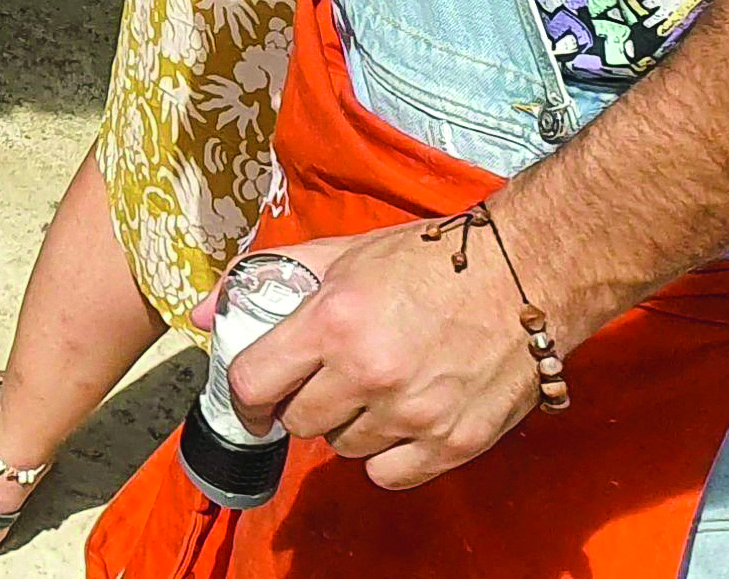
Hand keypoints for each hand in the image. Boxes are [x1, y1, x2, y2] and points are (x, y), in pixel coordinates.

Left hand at [224, 223, 554, 490]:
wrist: (526, 274)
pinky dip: (387, 456)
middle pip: (298, 421)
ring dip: (348, 426)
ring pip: (343, 448)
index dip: (246, 392)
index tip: (255, 394)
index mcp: (333, 322)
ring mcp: (413, 413)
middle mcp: (368, 373)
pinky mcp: (454, 442)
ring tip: (373, 391)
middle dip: (303, 402)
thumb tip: (202, 314)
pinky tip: (399, 422)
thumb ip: (264, 279)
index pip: (252, 383)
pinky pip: (388, 475)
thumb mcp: (340, 253)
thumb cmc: (429, 260)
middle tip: (328, 379)